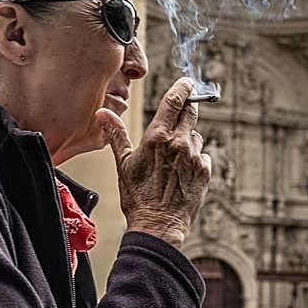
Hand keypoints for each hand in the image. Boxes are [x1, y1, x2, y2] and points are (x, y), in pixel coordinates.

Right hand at [97, 78, 210, 247]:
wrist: (158, 225)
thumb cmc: (137, 197)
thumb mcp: (123, 163)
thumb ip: (116, 134)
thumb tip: (103, 113)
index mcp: (158, 137)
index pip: (175, 101)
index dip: (183, 88)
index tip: (187, 82)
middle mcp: (179, 143)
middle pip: (190, 113)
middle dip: (187, 109)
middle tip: (182, 111)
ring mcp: (194, 157)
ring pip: (196, 136)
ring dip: (188, 140)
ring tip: (173, 159)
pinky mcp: (205, 171)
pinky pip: (203, 155)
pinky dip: (195, 159)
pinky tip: (182, 172)